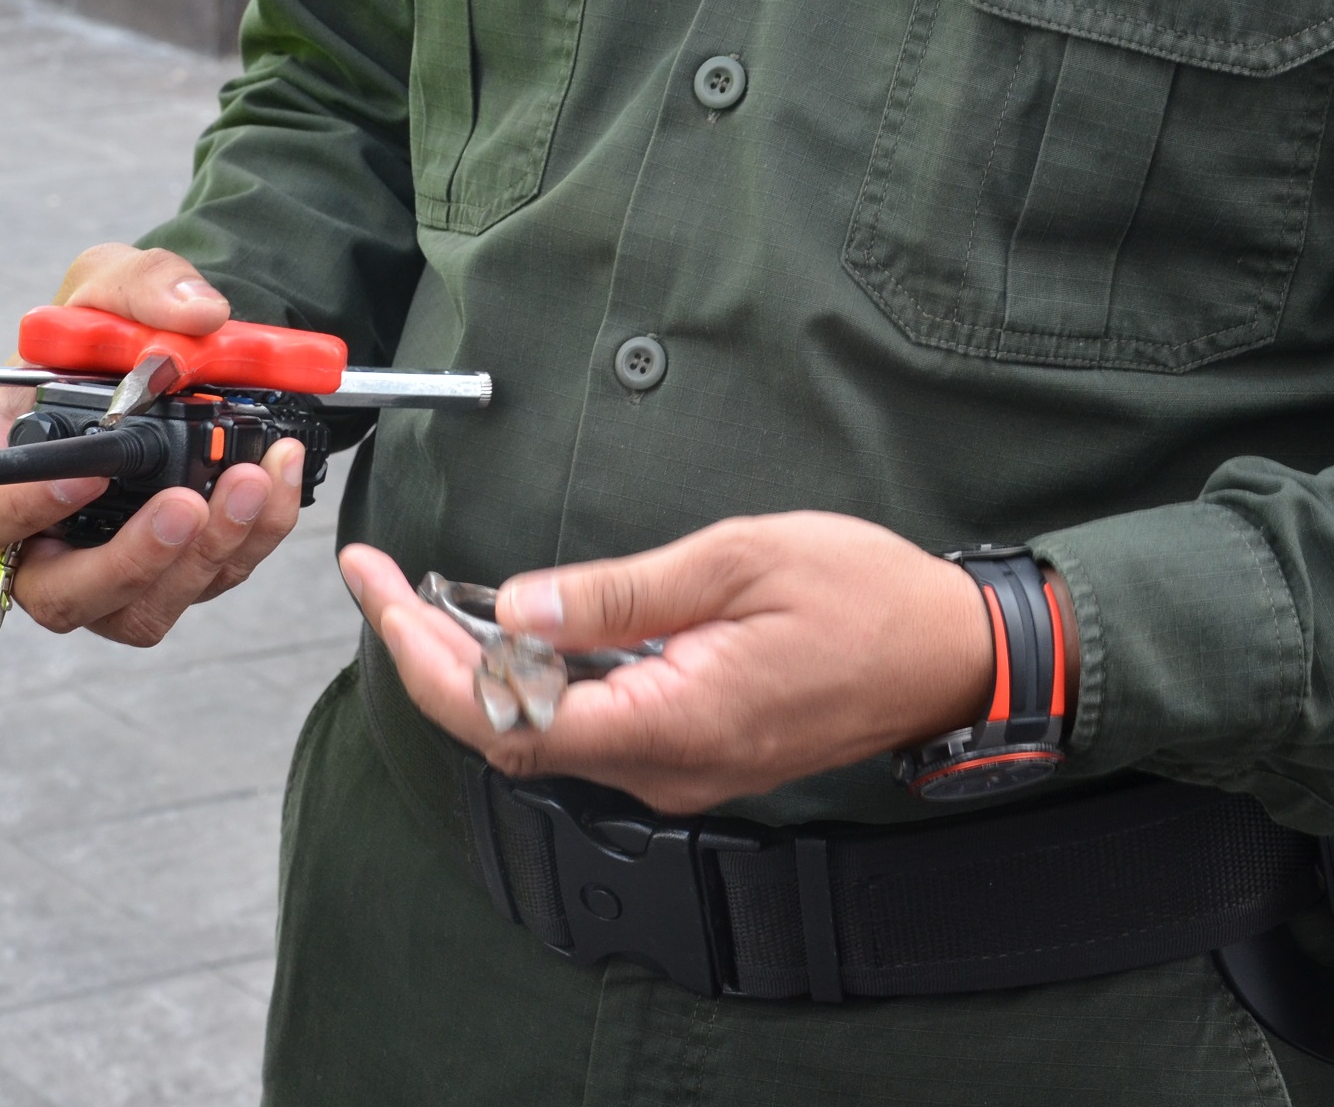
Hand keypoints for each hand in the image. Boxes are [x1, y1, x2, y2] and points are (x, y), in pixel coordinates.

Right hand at [0, 244, 306, 644]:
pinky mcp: (171, 576)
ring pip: (140, 610)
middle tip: (187, 504)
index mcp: (0, 466)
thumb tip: (198, 313)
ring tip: (253, 484)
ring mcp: (106, 568)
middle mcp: (40, 536)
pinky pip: (206, 584)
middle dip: (132, 559)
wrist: (169, 359)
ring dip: (203, 556)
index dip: (20, 507)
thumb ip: (141, 285)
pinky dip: (252, 539)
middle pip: (59, 595)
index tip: (90, 474)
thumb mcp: (111, 282)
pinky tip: (280, 480)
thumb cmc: (108, 331)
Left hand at [340, 512, 1006, 813]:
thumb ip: (620, 592)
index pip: (505, 711)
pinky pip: (587, 725)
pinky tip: (507, 628)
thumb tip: (516, 604)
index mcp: (671, 721)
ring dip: (473, 668)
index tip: (376, 589)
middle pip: (507, 727)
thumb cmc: (865, 597)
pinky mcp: (692, 754)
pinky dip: (530, 678)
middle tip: (380, 581)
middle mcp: (665, 767)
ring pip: (542, 731)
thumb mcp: (737, 562)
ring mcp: (679, 770)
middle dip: (428, 654)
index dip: (422, 655)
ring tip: (419, 596)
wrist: (957, 656)